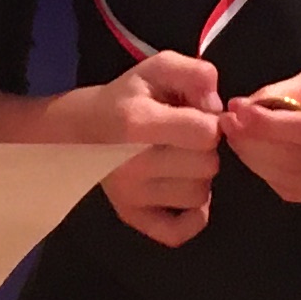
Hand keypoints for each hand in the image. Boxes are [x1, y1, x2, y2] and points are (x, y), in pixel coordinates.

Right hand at [84, 50, 223, 247]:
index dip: (210, 122)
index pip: (206, 133)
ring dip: (197, 177)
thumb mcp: (160, 67)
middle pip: (207, 166)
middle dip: (205, 149)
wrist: (83, 128)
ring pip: (199, 195)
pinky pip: (178, 232)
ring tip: (178, 160)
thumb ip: (198, 73)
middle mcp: (132, 165)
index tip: (195, 117)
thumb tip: (217, 108)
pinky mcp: (132, 216)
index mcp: (138, 123)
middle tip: (184, 139)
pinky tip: (182, 191)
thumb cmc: (127, 97)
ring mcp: (131, 196)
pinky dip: (191, 216)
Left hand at [219, 65, 300, 203]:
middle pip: (295, 158)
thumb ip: (289, 90)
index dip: (266, 123)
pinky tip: (258, 158)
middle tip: (228, 124)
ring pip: (291, 179)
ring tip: (239, 139)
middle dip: (252, 143)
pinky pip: (295, 191)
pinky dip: (269, 175)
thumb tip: (246, 106)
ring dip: (255, 161)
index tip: (237, 109)